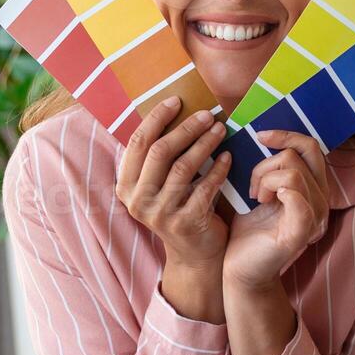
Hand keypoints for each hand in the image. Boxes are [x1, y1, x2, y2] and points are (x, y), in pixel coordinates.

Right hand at [116, 96, 232, 321]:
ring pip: (183, 167)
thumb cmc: (179, 208)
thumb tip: (174, 109)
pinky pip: (205, 187)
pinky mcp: (185, 223)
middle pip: (160, 152)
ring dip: (204, 143)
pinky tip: (228, 156)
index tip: (176, 101)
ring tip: (220, 129)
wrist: (194, 254)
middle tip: (207, 114)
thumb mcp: (159, 185)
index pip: (138, 143)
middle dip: (185, 128)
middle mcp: (138, 200)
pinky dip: (218, 169)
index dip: (156, 118)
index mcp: (126, 186)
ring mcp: (160, 214)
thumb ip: (159, 156)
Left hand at [224, 129, 330, 290]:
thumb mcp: (260, 190)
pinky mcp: (300, 234)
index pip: (312, 147)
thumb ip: (270, 167)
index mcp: (313, 188)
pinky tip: (263, 202)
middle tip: (253, 186)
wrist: (239, 268)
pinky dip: (278, 191)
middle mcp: (321, 201)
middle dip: (268, 163)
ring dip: (264, 180)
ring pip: (292, 174)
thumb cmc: (248, 230)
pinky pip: (298, 199)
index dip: (287, 135)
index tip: (260, 136)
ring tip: (255, 199)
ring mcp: (314, 218)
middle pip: (301, 155)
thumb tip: (262, 134)